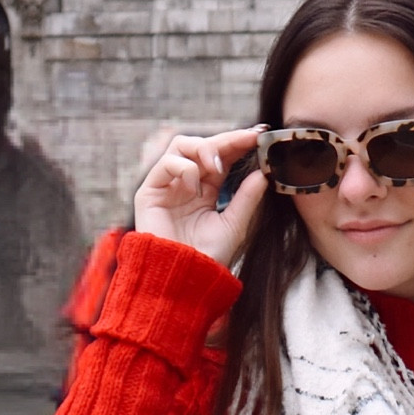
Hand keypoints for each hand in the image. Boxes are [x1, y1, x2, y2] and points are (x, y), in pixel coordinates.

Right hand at [132, 127, 267, 268]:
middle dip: (227, 139)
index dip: (238, 143)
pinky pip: (166, 163)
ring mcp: (167, 185)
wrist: (184, 279)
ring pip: (181, 144)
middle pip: (203, 144)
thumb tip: (263, 172)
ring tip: (217, 166)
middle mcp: (186, 183)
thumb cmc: (209, 257)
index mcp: (207, 190)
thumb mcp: (235, 224)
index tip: (260, 134)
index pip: (222, 157)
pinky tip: (194, 187)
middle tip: (248, 139)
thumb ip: (247, 197)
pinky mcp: (150, 191)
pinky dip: (184, 168)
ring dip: (204, 148)